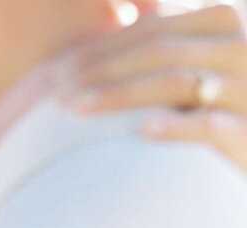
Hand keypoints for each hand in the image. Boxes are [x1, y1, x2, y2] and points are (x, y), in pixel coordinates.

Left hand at [60, 3, 246, 174]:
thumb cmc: (211, 113)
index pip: (149, 30)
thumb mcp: (190, 69)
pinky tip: (140, 132)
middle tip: (55, 96)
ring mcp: (246, 88)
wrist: (246, 151)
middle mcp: (237, 47)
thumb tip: (109, 27)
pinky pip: (210, 125)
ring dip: (121, 95)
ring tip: (77, 111)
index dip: (99, 49)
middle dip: (101, 72)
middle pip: (159, 52)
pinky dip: (175, 126)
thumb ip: (159, 44)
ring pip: (177, 82)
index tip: (52, 74)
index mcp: (219, 23)